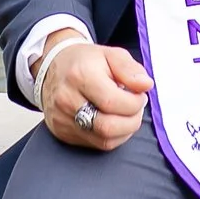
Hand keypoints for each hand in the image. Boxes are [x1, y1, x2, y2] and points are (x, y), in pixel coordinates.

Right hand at [37, 33, 150, 155]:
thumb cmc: (85, 61)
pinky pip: (95, 144)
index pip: (112, 102)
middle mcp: (67, 100)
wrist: (53, 68)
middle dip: (132, 121)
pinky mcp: (62, 132)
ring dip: (124, 130)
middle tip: (135, 107)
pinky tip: (114, 121)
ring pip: (103, 140)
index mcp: (80, 76)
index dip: (134, 102)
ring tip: (126, 114)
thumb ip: (130, 69)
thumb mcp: (111, 54)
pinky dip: (112, 136)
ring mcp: (62, 119)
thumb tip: (146, 85)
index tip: (140, 95)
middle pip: (107, 127)